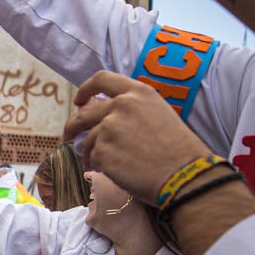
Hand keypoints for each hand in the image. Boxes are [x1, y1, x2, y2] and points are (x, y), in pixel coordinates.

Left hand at [63, 71, 213, 203]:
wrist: (185, 175)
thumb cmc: (178, 150)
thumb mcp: (159, 114)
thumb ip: (132, 109)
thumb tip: (105, 116)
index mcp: (138, 92)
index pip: (102, 79)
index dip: (85, 89)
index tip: (79, 101)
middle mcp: (121, 105)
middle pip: (84, 113)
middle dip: (72, 126)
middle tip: (69, 136)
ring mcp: (109, 127)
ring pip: (87, 140)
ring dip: (90, 153)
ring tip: (103, 165)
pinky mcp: (102, 150)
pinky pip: (92, 158)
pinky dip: (97, 166)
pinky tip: (112, 172)